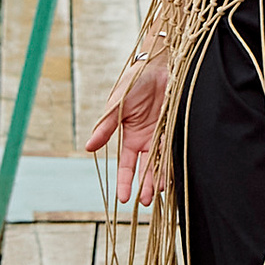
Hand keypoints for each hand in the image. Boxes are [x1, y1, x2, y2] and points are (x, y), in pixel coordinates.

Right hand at [84, 56, 170, 208]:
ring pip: (161, 164)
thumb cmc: (135, 80)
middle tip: (146, 202)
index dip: (124, 181)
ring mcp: (163, 135)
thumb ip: (105, 127)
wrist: (161, 62)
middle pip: (145, 169)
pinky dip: (173, 164)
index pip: (126, 165)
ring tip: (159, 194)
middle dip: (145, 186)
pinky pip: (174, 150)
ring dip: (159, 180)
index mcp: (130, 136)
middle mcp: (146, 140)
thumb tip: (88, 148)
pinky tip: (173, 178)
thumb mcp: (117, 105)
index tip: (123, 199)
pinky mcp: (176, 129)